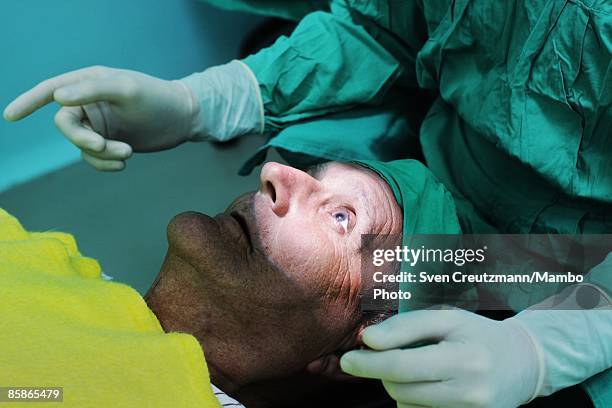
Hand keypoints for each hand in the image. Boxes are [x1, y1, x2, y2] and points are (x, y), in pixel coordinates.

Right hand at [3, 66, 198, 170]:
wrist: (183, 119)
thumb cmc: (157, 99)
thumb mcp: (128, 90)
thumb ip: (93, 90)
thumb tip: (57, 98)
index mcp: (90, 82)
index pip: (51, 90)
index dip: (28, 102)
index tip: (10, 117)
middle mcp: (90, 103)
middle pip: (67, 126)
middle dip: (83, 140)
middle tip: (105, 146)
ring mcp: (100, 124)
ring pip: (82, 146)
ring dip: (101, 154)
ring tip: (128, 152)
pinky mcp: (110, 142)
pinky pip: (95, 158)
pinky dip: (105, 163)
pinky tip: (124, 162)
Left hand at [340, 308, 540, 407]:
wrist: (523, 365)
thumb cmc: (479, 335)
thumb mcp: (448, 318)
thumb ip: (407, 327)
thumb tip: (369, 340)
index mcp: (464, 360)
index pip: (402, 366)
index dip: (369, 363)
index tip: (348, 359)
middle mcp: (469, 394)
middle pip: (399, 388)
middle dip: (385, 370)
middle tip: (390, 353)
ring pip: (406, 405)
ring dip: (401, 386)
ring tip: (424, 367)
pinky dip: (415, 400)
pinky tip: (432, 385)